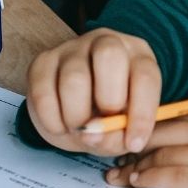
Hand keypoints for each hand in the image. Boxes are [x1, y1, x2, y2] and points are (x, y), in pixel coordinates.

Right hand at [26, 29, 161, 156]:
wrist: (74, 112)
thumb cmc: (107, 118)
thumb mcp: (121, 131)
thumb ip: (116, 136)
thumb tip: (93, 134)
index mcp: (137, 57)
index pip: (145, 76)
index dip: (142, 112)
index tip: (134, 144)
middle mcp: (106, 43)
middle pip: (109, 55)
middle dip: (109, 99)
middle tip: (103, 125)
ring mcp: (71, 48)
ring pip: (74, 77)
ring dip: (76, 116)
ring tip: (78, 130)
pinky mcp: (42, 61)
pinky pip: (44, 90)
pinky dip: (51, 118)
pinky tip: (60, 126)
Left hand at [106, 104, 187, 187]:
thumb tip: (178, 144)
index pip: (169, 117)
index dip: (140, 128)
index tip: (122, 137)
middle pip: (158, 134)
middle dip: (128, 146)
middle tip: (108, 157)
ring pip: (162, 156)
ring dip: (134, 167)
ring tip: (117, 177)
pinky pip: (176, 178)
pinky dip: (152, 179)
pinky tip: (138, 184)